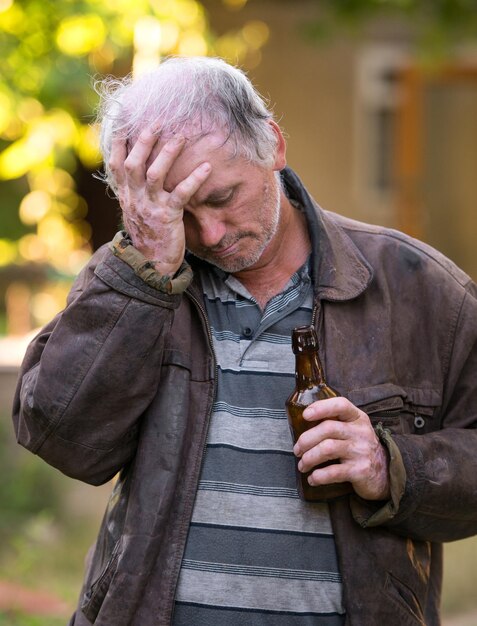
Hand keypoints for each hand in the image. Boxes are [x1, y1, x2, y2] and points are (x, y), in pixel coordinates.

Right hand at [108, 129, 211, 275]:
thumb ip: (132, 188)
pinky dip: (194, 179)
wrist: (151, 264)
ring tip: (181, 137)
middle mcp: (134, 198)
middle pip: (134, 164)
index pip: (116, 163)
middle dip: (144, 140)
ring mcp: (150, 207)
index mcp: (126, 195)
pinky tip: (206, 167)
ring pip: (155, 175)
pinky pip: (181, 194)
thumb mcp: (134, 209)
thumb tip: (133, 166)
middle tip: (158, 121)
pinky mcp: (168, 217)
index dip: (118, 141)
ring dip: (168, 154)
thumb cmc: (147, 233)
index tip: (123, 118)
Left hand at [293, 397, 390, 500]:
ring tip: (302, 465)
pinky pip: (334, 472)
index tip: (305, 415)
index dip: (321, 408)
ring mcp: (361, 451)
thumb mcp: (353, 429)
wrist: (384, 473)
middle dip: (306, 439)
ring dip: (309, 458)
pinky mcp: (360, 471)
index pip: (340, 405)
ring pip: (327, 449)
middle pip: (328, 428)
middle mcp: (360, 432)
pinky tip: (313, 478)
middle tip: (297, 450)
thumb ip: (334, 422)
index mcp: (357, 418)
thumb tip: (301, 424)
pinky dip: (319, 476)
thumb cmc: (359, 447)